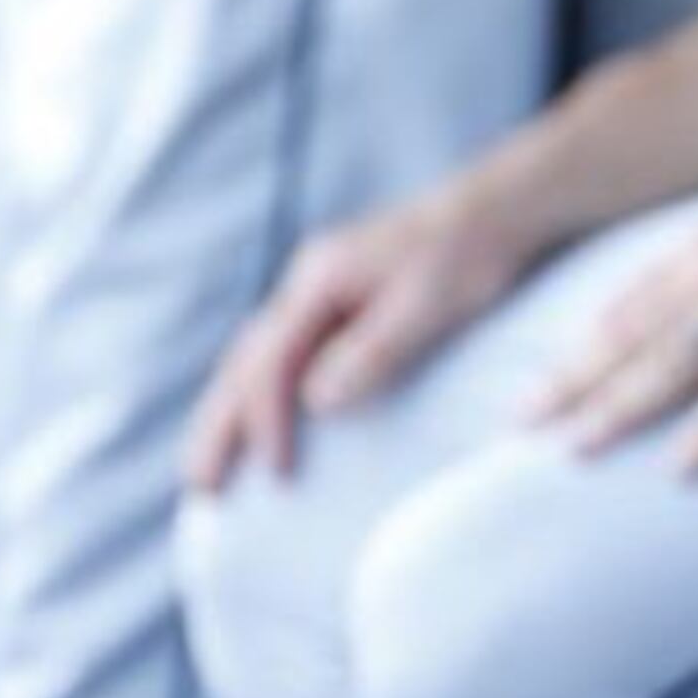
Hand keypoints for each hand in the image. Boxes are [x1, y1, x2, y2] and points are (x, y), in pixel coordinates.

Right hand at [185, 183, 540, 490]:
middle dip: (219, 425)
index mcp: (320, 280)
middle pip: (243, 360)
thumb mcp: (427, 305)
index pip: (271, 361)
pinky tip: (263, 422)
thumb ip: (374, 352)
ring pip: (256, 357)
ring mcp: (319, 291)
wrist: (498, 210)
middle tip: (200, 487)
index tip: (276, 473)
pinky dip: (262, 392)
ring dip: (231, 412)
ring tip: (212, 467)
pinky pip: (284, 354)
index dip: (266, 421)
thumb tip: (317, 402)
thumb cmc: (470, 254)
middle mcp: (307, 284)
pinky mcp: (339, 302)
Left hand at [521, 166, 697, 473]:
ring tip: (574, 449)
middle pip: (628, 341)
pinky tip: (678, 467)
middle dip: (569, 387)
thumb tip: (675, 318)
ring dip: (617, 410)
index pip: (620, 310)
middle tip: (519, 427)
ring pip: (671, 368)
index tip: (531, 392)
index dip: (572, 354)